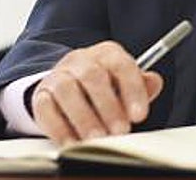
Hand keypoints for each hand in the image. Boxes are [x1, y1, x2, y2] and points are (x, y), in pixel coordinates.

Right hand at [31, 41, 163, 144]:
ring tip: (97, 138)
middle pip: (93, 76)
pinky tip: (73, 142)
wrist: (68, 85)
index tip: (139, 115)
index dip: (132, 90)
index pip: (121, 65)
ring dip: (84, 118)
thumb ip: (141, 85)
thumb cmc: (104, 87)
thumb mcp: (125, 84)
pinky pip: (46, 108)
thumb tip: (154, 81)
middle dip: (109, 107)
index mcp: (106, 54)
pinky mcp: (41, 96)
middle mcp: (80, 60)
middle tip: (120, 131)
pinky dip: (60, 128)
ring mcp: (58, 76)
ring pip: (67, 90)